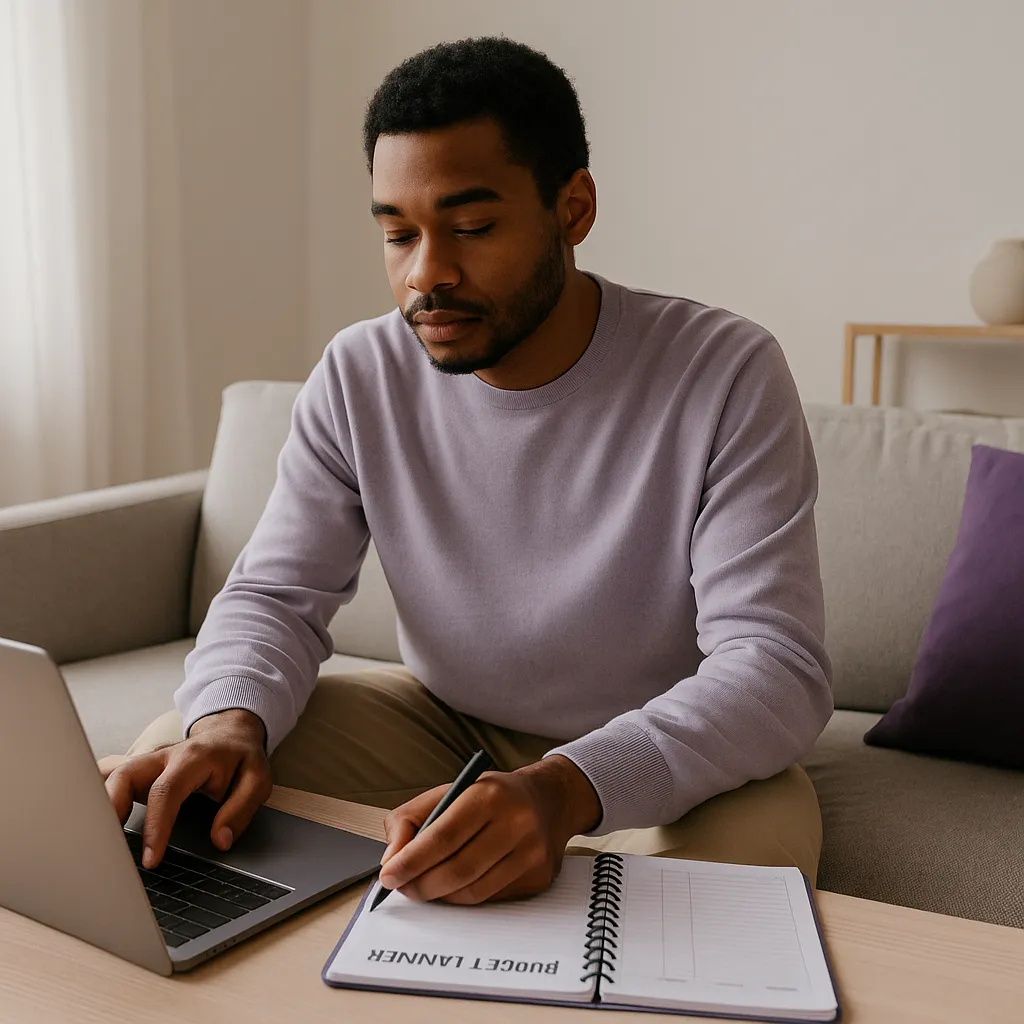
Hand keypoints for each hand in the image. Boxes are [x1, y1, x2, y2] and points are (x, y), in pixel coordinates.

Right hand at [98, 709, 271, 869]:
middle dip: (109, 810)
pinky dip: (96, 798)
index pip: (166, 791)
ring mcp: (148, 763)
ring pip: (111, 777)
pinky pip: (111, 780)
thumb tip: (220, 840)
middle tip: (106, 849)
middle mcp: (164, 758)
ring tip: (93, 842)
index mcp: (192, 758)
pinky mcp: (140, 772)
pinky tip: (88, 822)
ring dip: (98, 806)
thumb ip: (240, 809)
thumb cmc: (241, 757)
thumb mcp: (257, 779)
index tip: (149, 859)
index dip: (155, 826)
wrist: (230, 733)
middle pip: (125, 776)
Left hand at [378, 754, 600, 904]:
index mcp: (490, 794)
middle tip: (402, 887)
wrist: (548, 801)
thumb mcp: (449, 791)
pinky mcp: (539, 877)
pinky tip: (455, 885)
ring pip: (474, 891)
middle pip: (458, 869)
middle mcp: (517, 822)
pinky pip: (491, 899)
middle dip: (421, 884)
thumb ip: (411, 819)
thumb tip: (391, 859)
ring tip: (424, 886)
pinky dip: (464, 897)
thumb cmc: (491, 797)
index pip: (444, 836)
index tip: (389, 876)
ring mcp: (532, 853)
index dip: (411, 860)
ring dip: (440, 896)